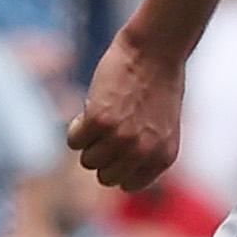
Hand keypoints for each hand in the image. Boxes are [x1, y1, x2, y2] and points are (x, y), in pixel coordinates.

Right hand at [68, 28, 184, 189]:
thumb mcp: (161, 127)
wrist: (155, 50)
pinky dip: (76, 127)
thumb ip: (144, 152)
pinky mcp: (99, 121)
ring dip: (89, 141)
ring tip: (100, 116)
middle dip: (102, 156)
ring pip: (87, 160)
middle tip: (108, 130)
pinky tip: (89, 108)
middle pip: (105, 177)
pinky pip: (74, 141)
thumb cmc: (159, 84)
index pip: (128, 185)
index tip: (118, 148)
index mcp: (162, 158)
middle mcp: (143, 153)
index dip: (118, 166)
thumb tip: (111, 172)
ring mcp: (121, 138)